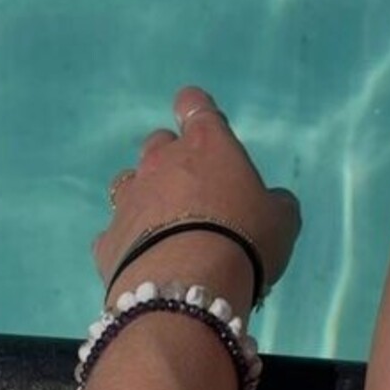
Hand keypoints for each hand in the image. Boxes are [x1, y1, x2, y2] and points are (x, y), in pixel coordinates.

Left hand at [90, 85, 302, 304]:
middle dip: (173, 160)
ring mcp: (128, 199)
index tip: (203, 124)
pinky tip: (147, 261)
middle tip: (196, 192)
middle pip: (159, 143)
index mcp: (206, 145)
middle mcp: (160, 162)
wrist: (187, 286)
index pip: (194, 104)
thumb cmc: (244, 240)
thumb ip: (274, 202)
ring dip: (147, 197)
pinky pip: (117, 231)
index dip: (197, 109)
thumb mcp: (282, 220)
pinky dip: (130, 240)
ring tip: (167, 228)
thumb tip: (270, 202)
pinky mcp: (108, 239)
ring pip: (130, 183)